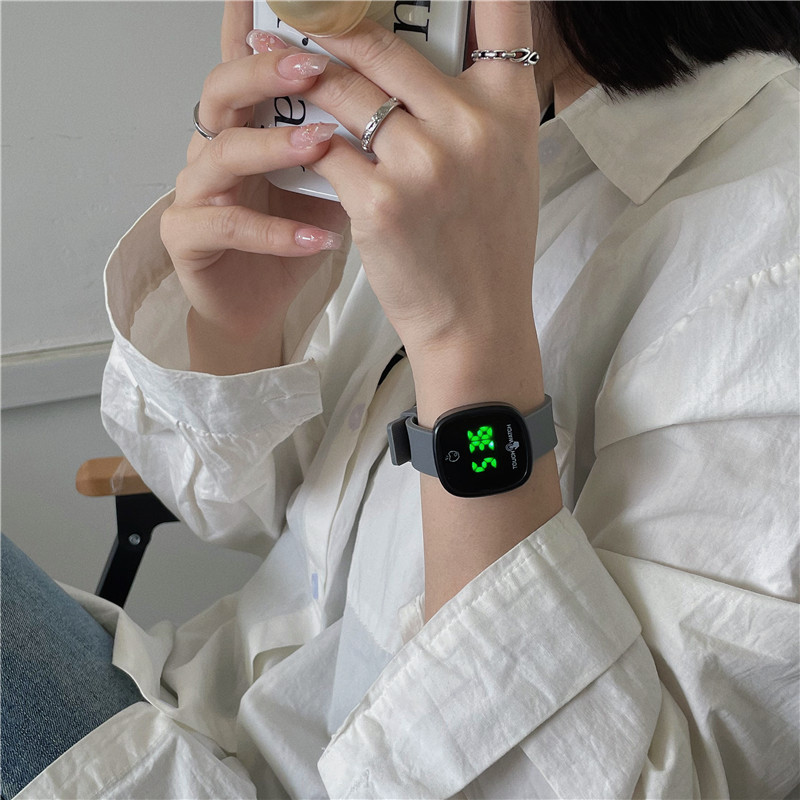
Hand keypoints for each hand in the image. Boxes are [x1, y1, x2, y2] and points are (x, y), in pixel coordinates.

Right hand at [159, 0, 347, 372]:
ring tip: (320, 145)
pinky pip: (227, 226)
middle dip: (266, 73)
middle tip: (313, 66)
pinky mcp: (187, 236)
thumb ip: (348, 138)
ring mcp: (195, 190)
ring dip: (273, 147)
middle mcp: (214, 146)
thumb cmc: (294, 237)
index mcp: (247, 124)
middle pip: (224, 89)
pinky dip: (275, 232)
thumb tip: (402, 101)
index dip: (255, 26)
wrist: (256, 303)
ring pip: (222, 153)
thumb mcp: (331, 180)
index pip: (249, 62)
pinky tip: (318, 237)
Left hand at [305, 1, 540, 373]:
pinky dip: (305, 139)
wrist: (476, 321)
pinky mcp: (379, 202)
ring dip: (302, 70)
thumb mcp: (507, 163)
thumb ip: (477, 105)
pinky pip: (326, 149)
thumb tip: (431, 56)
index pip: (501, 5)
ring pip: (345, 91)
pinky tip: (289, 131)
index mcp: (511, 108)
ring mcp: (423, 163)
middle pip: (387, 42)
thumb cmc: (489, 246)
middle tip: (299, 6)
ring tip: (269, 54)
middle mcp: (471, 125)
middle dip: (333, 18)